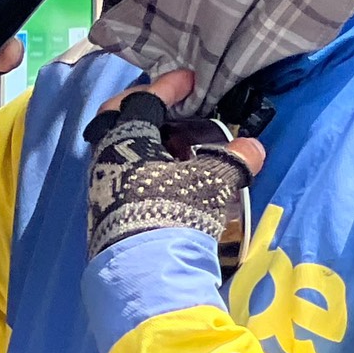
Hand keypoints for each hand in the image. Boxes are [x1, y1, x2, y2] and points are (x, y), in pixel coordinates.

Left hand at [85, 70, 265, 256]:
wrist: (142, 272)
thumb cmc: (172, 212)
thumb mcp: (210, 182)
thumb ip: (231, 160)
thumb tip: (254, 147)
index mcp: (124, 138)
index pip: (143, 100)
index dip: (168, 86)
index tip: (188, 80)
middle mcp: (104, 156)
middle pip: (117, 118)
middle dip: (143, 107)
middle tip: (169, 106)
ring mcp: (100, 185)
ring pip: (117, 148)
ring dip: (143, 139)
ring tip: (175, 144)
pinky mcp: (103, 211)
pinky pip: (120, 172)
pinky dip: (142, 164)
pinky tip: (165, 176)